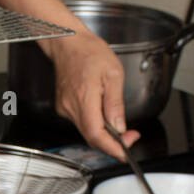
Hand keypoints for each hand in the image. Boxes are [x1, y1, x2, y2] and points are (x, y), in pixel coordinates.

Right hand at [44, 29, 138, 158]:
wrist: (69, 43)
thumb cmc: (90, 52)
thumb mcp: (113, 74)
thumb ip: (115, 104)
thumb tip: (119, 127)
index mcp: (84, 99)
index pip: (96, 135)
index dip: (112, 148)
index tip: (126, 150)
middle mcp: (71, 107)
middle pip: (91, 137)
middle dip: (112, 143)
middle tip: (130, 137)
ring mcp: (65, 108)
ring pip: (86, 132)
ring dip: (104, 135)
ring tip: (120, 125)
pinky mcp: (63, 107)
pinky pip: (81, 123)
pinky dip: (95, 125)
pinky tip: (104, 116)